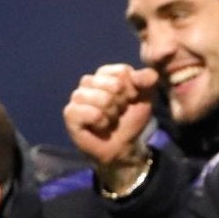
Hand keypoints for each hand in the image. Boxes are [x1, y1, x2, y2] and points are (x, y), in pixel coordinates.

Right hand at [63, 63, 158, 185]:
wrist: (123, 145)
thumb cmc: (130, 119)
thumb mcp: (145, 97)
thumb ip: (147, 80)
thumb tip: (145, 75)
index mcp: (105, 74)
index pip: (122, 72)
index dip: (132, 89)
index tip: (130, 100)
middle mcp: (88, 82)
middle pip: (114, 85)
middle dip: (123, 102)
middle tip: (118, 112)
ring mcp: (77, 97)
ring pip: (103, 98)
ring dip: (113, 113)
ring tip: (110, 120)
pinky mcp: (70, 114)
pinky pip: (91, 113)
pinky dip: (102, 122)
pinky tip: (101, 126)